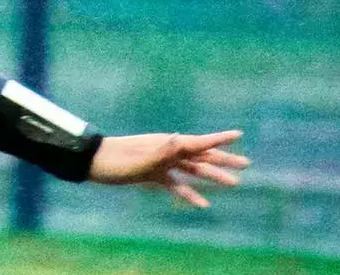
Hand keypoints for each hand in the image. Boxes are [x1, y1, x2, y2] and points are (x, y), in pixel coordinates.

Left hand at [89, 130, 249, 207]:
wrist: (93, 163)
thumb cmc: (115, 160)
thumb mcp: (140, 158)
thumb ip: (162, 151)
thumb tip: (181, 139)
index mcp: (168, 144)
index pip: (199, 141)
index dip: (220, 139)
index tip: (239, 134)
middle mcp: (168, 150)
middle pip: (201, 156)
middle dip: (224, 160)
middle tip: (246, 164)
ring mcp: (161, 162)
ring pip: (193, 170)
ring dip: (212, 177)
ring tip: (233, 184)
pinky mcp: (153, 174)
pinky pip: (177, 184)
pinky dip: (190, 193)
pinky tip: (203, 204)